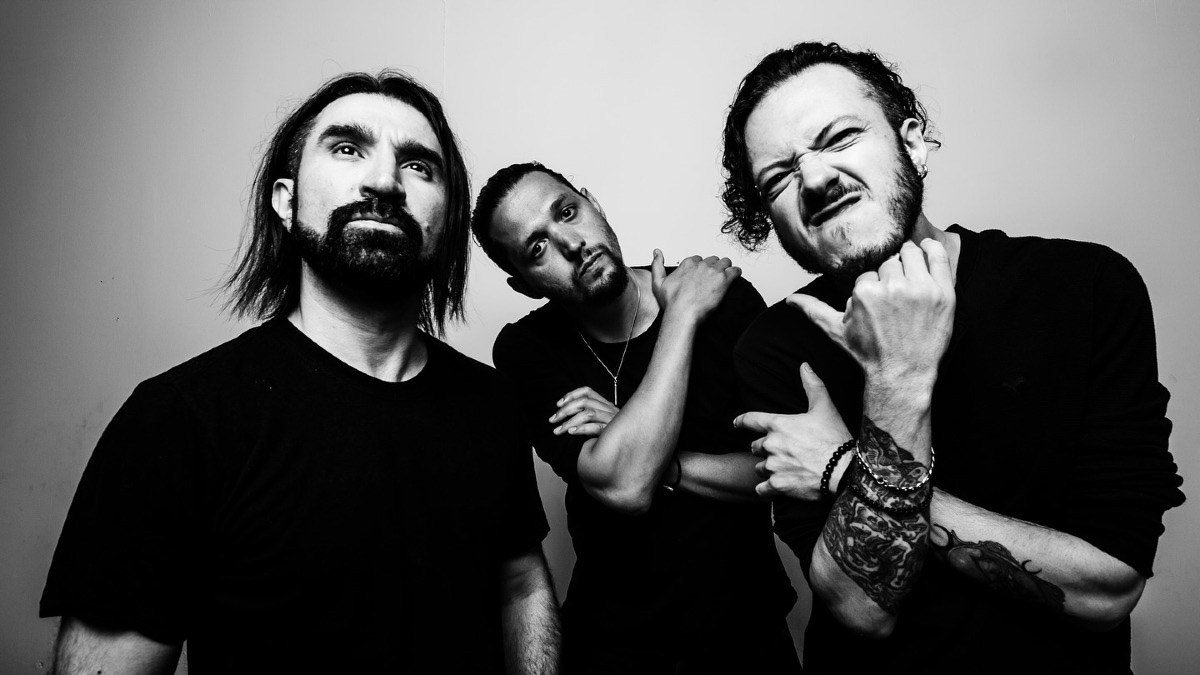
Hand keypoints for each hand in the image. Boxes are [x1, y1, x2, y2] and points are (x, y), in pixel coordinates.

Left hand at [551, 386, 619, 436]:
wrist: (631, 447)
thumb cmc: (613, 436)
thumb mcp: (602, 421)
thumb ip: (588, 415)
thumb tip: (566, 413)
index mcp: (606, 404)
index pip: (587, 391)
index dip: (571, 395)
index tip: (558, 404)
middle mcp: (609, 409)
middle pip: (585, 402)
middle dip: (565, 410)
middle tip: (553, 420)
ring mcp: (612, 420)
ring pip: (588, 413)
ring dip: (570, 421)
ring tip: (559, 430)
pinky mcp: (613, 433)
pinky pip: (596, 428)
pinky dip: (582, 429)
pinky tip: (571, 432)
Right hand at [650, 249, 739, 325]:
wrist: (683, 314)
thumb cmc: (672, 302)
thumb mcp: (658, 282)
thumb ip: (657, 264)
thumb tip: (657, 252)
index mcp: (687, 264)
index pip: (698, 259)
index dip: (700, 267)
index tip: (701, 275)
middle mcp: (701, 265)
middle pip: (712, 260)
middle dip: (713, 267)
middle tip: (713, 278)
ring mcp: (713, 272)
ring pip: (725, 262)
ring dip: (725, 268)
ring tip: (724, 277)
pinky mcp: (724, 280)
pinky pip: (735, 271)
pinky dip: (736, 273)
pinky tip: (734, 277)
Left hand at [733, 364, 852, 499]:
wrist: (844, 471)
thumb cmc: (835, 438)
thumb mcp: (825, 408)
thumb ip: (812, 386)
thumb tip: (804, 365)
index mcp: (778, 424)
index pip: (750, 420)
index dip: (741, 421)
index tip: (736, 424)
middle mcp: (770, 445)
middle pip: (755, 447)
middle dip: (765, 449)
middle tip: (782, 452)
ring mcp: (772, 466)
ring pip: (759, 468)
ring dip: (767, 469)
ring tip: (784, 470)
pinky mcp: (777, 486)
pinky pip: (762, 489)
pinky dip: (767, 489)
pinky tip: (777, 488)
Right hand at [789, 239, 954, 387]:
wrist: (902, 374)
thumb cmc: (870, 354)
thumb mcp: (836, 332)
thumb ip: (813, 310)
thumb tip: (790, 300)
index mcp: (864, 292)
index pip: (869, 272)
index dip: (873, 285)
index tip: (879, 303)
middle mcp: (892, 287)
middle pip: (890, 261)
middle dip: (890, 275)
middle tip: (896, 296)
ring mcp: (920, 289)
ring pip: (911, 254)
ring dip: (909, 263)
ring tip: (910, 281)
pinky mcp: (943, 292)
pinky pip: (938, 256)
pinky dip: (932, 249)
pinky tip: (926, 251)